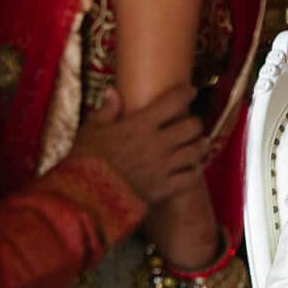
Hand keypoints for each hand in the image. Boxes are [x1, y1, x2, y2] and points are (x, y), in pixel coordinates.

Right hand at [70, 83, 207, 204]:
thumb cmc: (84, 161)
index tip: (190, 90)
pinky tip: (196, 167)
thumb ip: (106, 110)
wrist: (84, 197)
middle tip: (193, 123)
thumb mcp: (90, 130)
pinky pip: (190, 178)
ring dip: (201, 145)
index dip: (186, 93)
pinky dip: (196, 171)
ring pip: (195, 152)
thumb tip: (113, 90)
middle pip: (191, 127)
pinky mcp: (164, 189)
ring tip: (203, 142)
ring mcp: (163, 167)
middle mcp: (158, 143)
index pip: (172, 102)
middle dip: (195, 122)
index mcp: (140, 125)